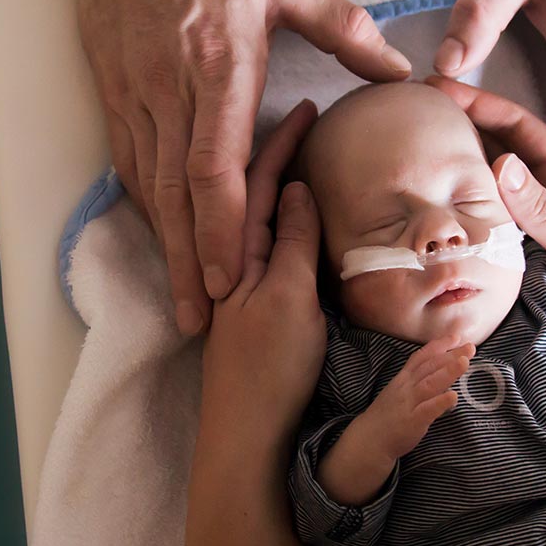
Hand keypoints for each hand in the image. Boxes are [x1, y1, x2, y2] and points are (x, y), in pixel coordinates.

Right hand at [66, 0, 412, 335]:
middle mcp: (172, 90)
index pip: (216, 166)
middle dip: (190, 261)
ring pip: (149, 184)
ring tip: (182, 301)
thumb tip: (399, 73)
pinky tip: (162, 238)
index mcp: (218, 68)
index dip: (223, 228)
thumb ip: (345, 30)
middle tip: (203, 319)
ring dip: (165, 246)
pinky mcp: (114, 91)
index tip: (231, 278)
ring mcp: (136, 94)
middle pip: (179, 193)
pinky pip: (130, 161)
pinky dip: (147, 207)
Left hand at [200, 101, 325, 439]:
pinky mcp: (250, 311)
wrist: (247, 438)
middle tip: (308, 119)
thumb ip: (290, 241)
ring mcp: (239, 287)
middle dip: (276, 153)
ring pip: (252, 219)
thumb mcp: (288, 296)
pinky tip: (287, 219)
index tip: (313, 108)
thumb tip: (294, 186)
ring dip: (273, 184)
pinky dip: (275, 219)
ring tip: (299, 154)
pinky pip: (260, 246)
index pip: (259, 180)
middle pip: (250, 193)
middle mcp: (232, 262)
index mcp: (238, 251)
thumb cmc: (269, 369)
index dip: (285, 142)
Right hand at [358, 337, 474, 459]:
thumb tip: (440, 373)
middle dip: (451, 355)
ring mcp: (409, 403)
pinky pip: (428, 410)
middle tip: (470, 347)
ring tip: (465, 362)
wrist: (369, 440)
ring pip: (430, 384)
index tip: (456, 336)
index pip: (422, 357)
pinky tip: (454, 396)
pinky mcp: (413, 421)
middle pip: (430, 367)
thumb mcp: (399, 392)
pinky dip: (440, 402)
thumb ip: (417, 381)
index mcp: (403, 379)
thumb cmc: (387, 416)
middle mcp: (406, 387)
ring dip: (448, 372)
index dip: (439, 345)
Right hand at [425, 77, 545, 386]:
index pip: (521, 128)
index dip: (481, 104)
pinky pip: (491, 218)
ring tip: (415, 153)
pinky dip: (463, 207)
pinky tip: (438, 209)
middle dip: (462, 125)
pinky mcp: (529, 252)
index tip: (440, 89)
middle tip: (415, 114)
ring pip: (493, 183)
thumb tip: (500, 162)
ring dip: (458, 165)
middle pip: (501, 147)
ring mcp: (539, 222)